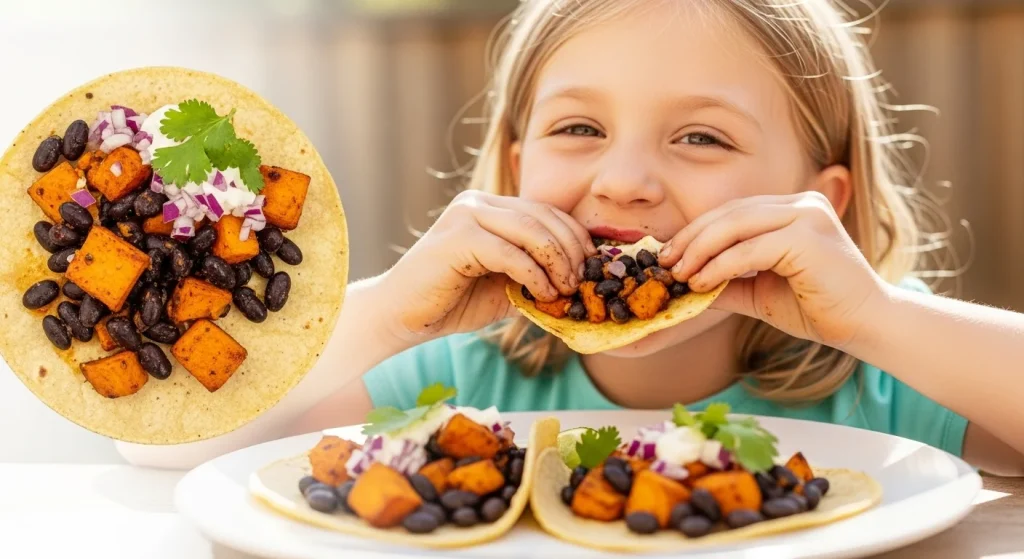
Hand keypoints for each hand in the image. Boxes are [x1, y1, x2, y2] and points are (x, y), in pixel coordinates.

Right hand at [380, 190, 595, 342]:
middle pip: (543, 216)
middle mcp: (478, 203)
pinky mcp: (457, 237)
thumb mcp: (504, 284)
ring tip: (567, 290)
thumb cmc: (451, 302)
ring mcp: (466, 215)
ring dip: (557, 262)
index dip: (575, 236)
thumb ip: (534, 272)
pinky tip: (542, 294)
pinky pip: (510, 252)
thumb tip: (579, 278)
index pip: (546, 211)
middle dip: (572, 249)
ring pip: (530, 230)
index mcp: (490, 207)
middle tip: (584, 281)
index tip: (593, 267)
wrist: (403, 316)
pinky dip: (533, 274)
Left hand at [657, 192, 885, 348]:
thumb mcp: (759, 291)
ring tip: (678, 273)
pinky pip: (751, 249)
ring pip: (736, 225)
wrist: (865, 326)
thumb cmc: (817, 308)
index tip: (667, 254)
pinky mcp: (809, 237)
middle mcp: (802, 204)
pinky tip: (701, 282)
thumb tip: (682, 284)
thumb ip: (726, 281)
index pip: (733, 211)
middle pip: (730, 213)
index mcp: (793, 209)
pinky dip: (720, 265)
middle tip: (664, 261)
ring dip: (700, 250)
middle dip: (691, 238)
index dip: (696, 231)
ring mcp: (808, 216)